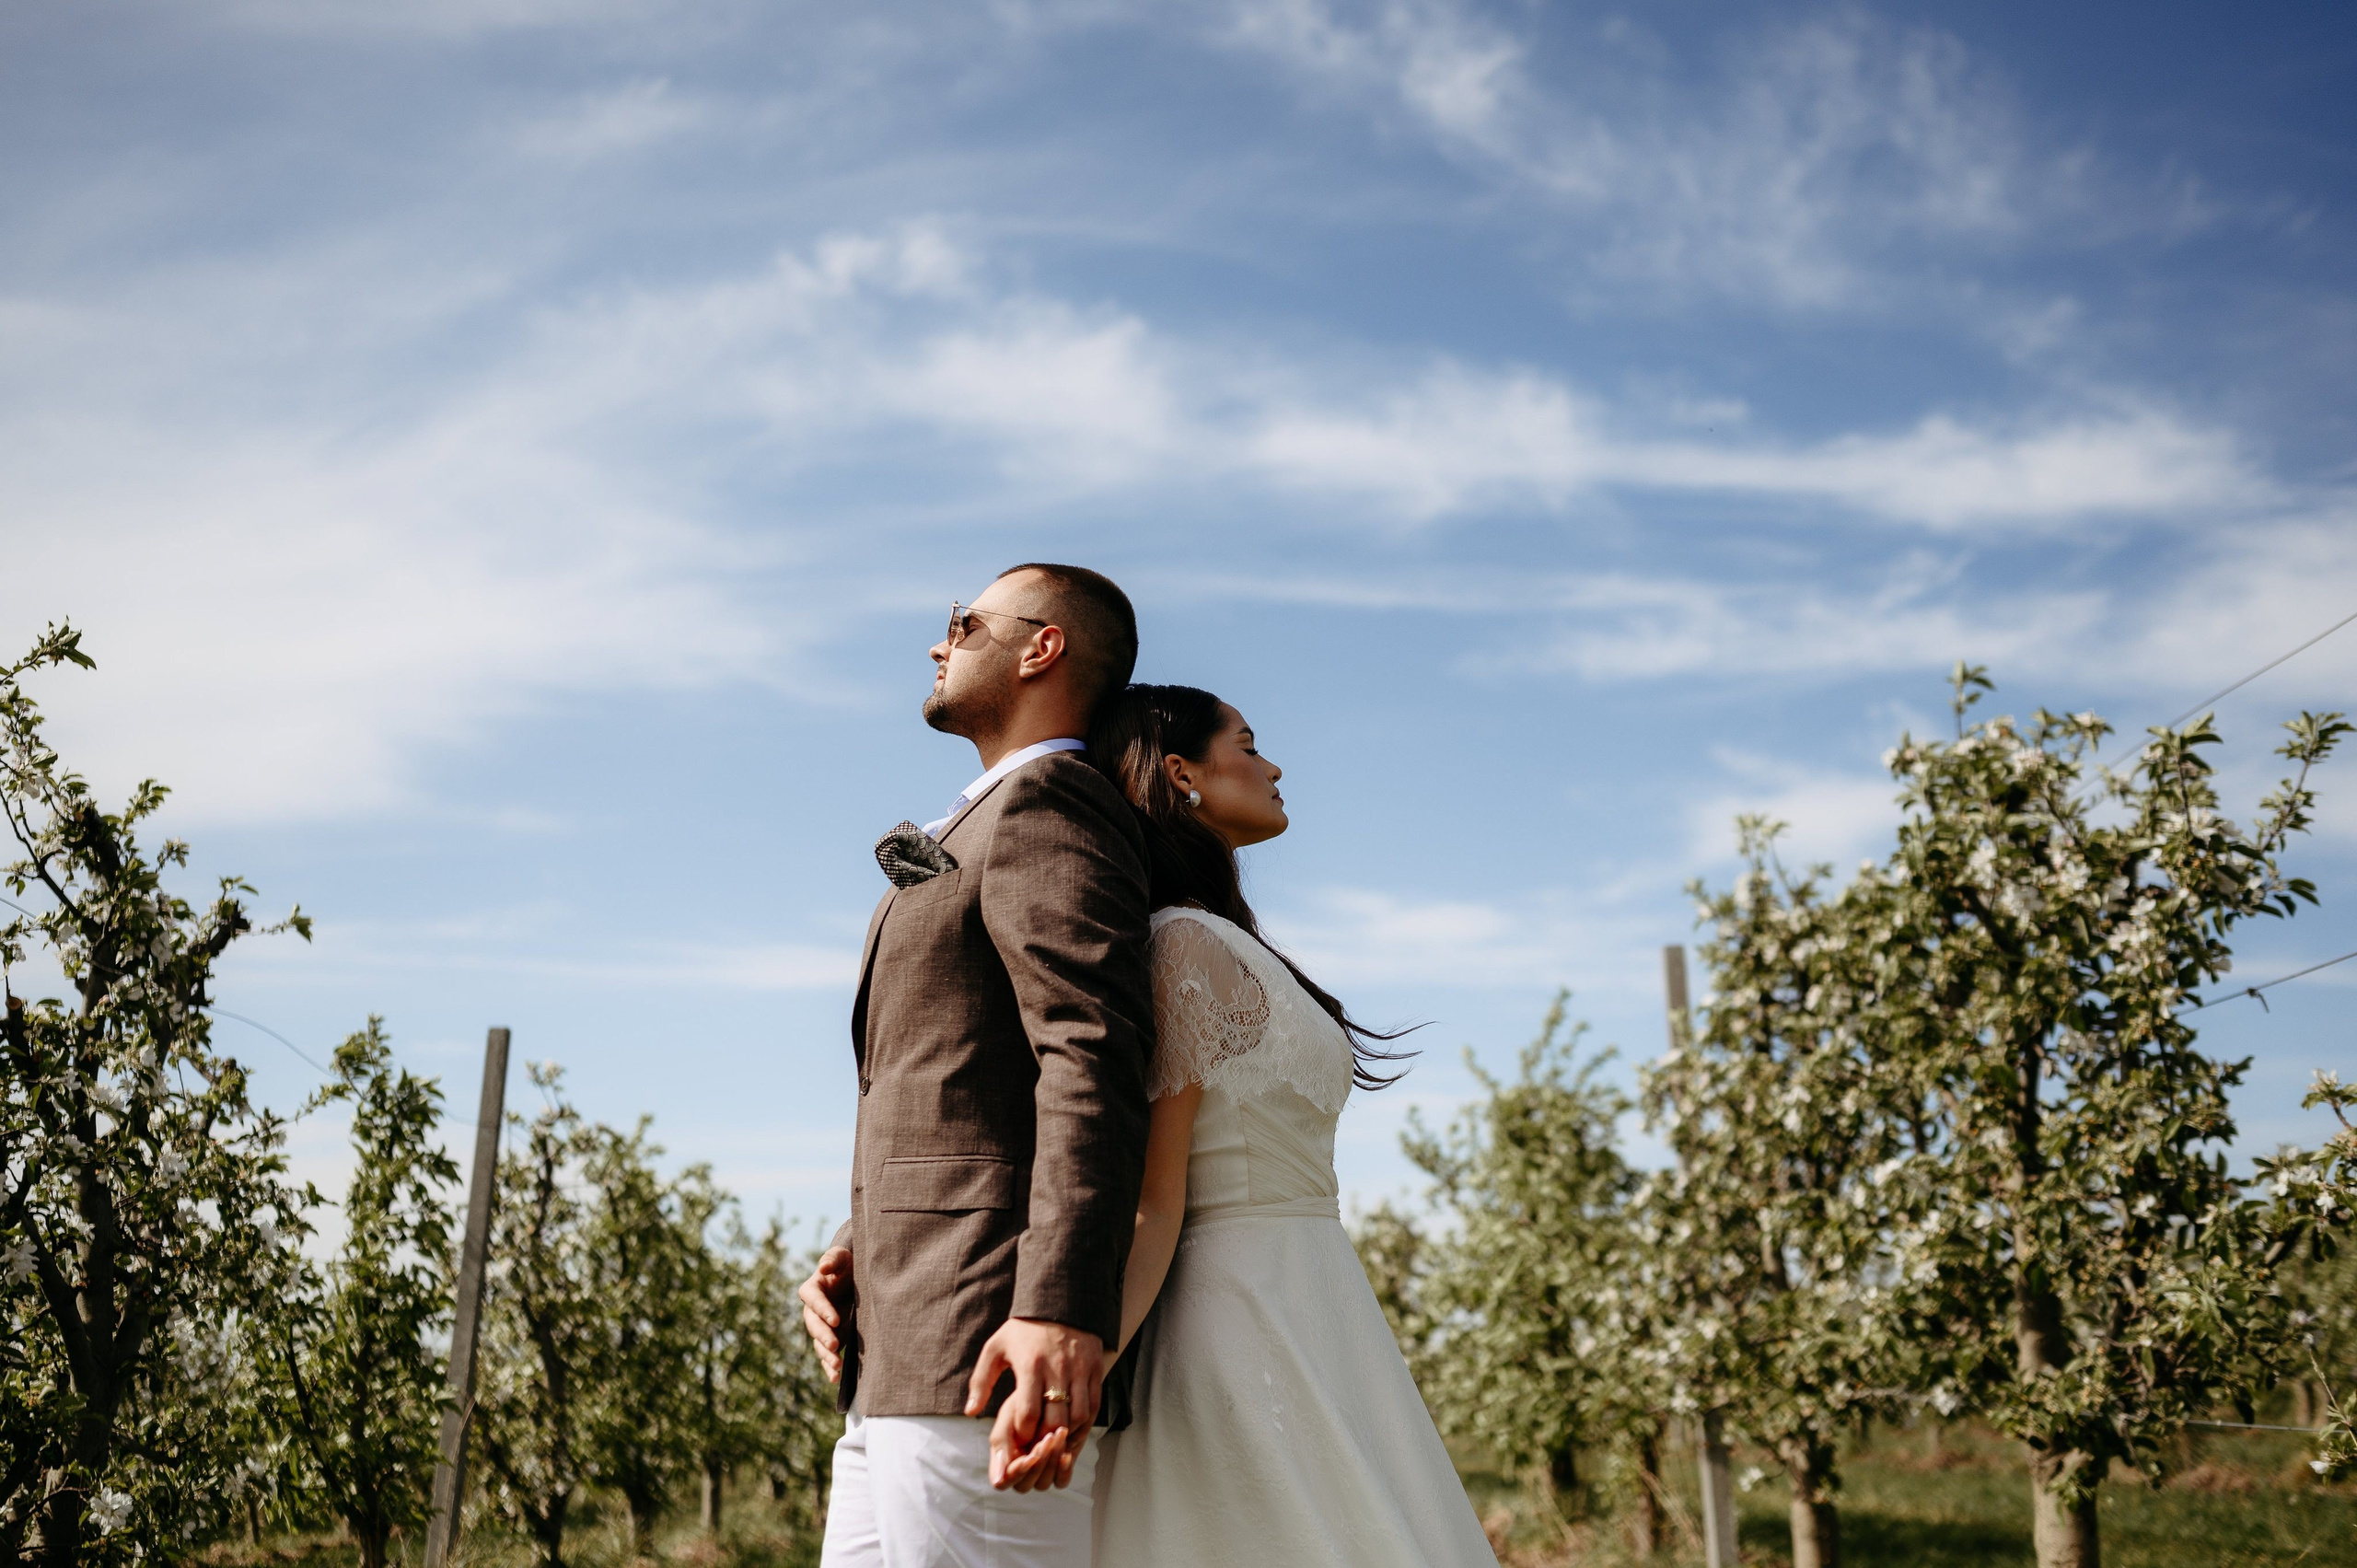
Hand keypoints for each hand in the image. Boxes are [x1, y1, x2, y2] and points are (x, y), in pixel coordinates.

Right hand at [797, 1247, 854, 1383]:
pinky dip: (829, 1367)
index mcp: (813, 1289)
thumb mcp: (842, 1257)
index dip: (822, 1309)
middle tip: (835, 1345)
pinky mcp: (832, 1338)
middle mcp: (814, 1310)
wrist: (857, 1278)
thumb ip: (832, 1259)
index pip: (812, 1299)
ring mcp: (822, 1327)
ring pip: (818, 1343)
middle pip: (814, 1325)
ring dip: (826, 1355)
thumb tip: (822, 1267)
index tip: (835, 1319)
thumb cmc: (848, 1264)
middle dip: (823, 1336)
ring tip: (836, 1366)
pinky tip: (835, 1379)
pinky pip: (826, 1355)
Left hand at [964, 1317, 1104, 1489]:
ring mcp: (1079, 1369)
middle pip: (1055, 1419)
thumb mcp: (996, 1348)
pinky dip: (1085, 1422)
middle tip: (1037, 1444)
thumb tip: (970, 1412)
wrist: (1059, 1301)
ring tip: (1054, 1437)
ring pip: (1079, 1415)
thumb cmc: (1023, 1329)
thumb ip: (981, 1381)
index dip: (1023, 1433)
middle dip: (1045, 1438)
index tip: (1019, 1438)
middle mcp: (1057, 1369)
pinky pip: (1095, 1404)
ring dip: (1067, 1432)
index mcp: (1030, 1365)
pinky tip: (1073, 1426)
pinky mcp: (1095, 1368)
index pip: (1028, 1412)